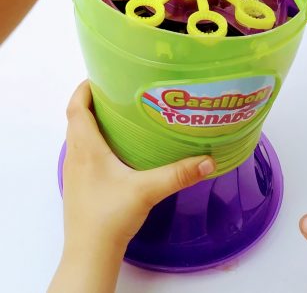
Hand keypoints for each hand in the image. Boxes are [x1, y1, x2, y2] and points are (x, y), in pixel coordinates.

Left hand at [63, 82, 214, 250]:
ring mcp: (75, 172)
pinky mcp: (80, 186)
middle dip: (93, 101)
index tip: (101, 75)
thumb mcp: (147, 191)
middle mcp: (76, 156)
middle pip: (76, 119)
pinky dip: (95, 140)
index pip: (76, 108)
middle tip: (119, 90)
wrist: (89, 254)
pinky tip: (118, 148)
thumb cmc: (109, 217)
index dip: (84, 88)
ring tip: (121, 113)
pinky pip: (83, 152)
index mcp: (86, 148)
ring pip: (79, 136)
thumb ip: (178, 174)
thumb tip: (208, 160)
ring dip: (93, 121)